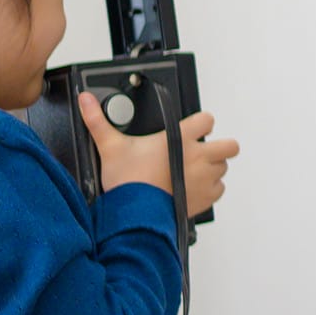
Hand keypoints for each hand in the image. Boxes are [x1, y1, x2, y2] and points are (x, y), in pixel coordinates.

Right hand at [77, 94, 239, 219]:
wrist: (134, 214)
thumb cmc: (126, 181)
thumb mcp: (110, 146)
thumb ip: (98, 121)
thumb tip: (85, 100)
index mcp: (181, 138)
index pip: (207, 119)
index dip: (201, 122)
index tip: (194, 127)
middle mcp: (199, 157)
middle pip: (230, 146)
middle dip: (221, 147)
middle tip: (205, 151)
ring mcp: (205, 178)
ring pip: (224, 168)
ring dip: (213, 168)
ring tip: (194, 171)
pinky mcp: (206, 198)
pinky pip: (219, 189)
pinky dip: (211, 189)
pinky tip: (196, 188)